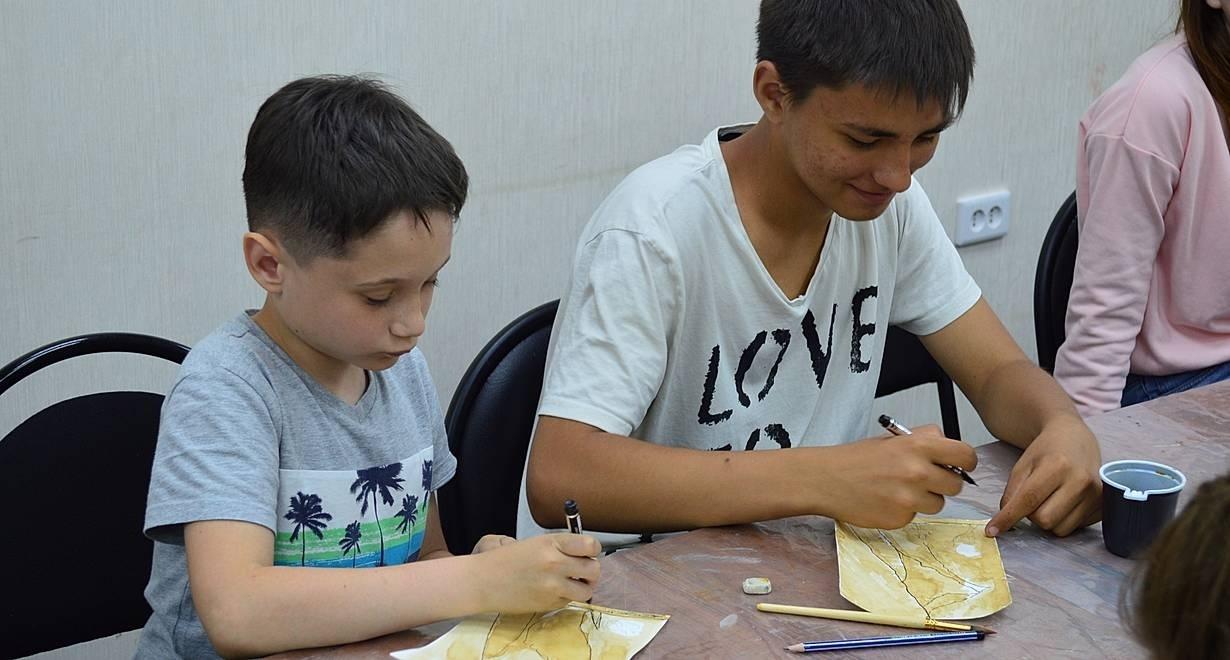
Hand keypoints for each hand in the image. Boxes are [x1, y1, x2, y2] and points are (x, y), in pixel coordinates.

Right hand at [473, 533, 600, 612]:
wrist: (482, 581)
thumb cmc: (504, 560)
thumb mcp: (534, 542)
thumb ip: (560, 546)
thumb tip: (583, 551)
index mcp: (551, 543)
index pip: (590, 545)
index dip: (593, 550)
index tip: (589, 552)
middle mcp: (555, 563)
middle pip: (593, 569)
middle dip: (591, 570)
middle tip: (582, 570)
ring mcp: (552, 586)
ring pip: (587, 590)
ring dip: (583, 587)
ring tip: (573, 583)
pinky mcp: (548, 603)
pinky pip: (570, 602)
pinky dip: (567, 598)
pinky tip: (555, 591)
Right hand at [819, 425, 976, 528]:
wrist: (825, 479)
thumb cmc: (856, 459)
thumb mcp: (892, 439)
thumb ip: (924, 440)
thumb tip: (950, 448)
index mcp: (917, 446)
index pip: (965, 455)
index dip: (965, 462)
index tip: (960, 466)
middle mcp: (917, 471)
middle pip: (956, 484)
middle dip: (944, 483)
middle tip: (925, 479)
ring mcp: (909, 498)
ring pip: (938, 503)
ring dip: (925, 499)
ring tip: (899, 490)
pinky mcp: (900, 518)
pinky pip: (916, 516)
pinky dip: (905, 510)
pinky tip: (886, 500)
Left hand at [987, 415, 1101, 536]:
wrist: (1075, 439)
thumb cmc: (1046, 452)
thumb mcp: (1022, 466)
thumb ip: (1011, 494)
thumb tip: (1003, 523)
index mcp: (1057, 465)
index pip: (1028, 500)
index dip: (1008, 518)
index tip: (992, 530)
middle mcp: (1081, 481)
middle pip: (1044, 520)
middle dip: (1032, 515)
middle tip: (1034, 499)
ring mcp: (1097, 495)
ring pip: (1060, 529)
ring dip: (1049, 519)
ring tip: (1052, 498)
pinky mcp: (1104, 506)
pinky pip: (1075, 528)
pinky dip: (1064, 520)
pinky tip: (1067, 501)